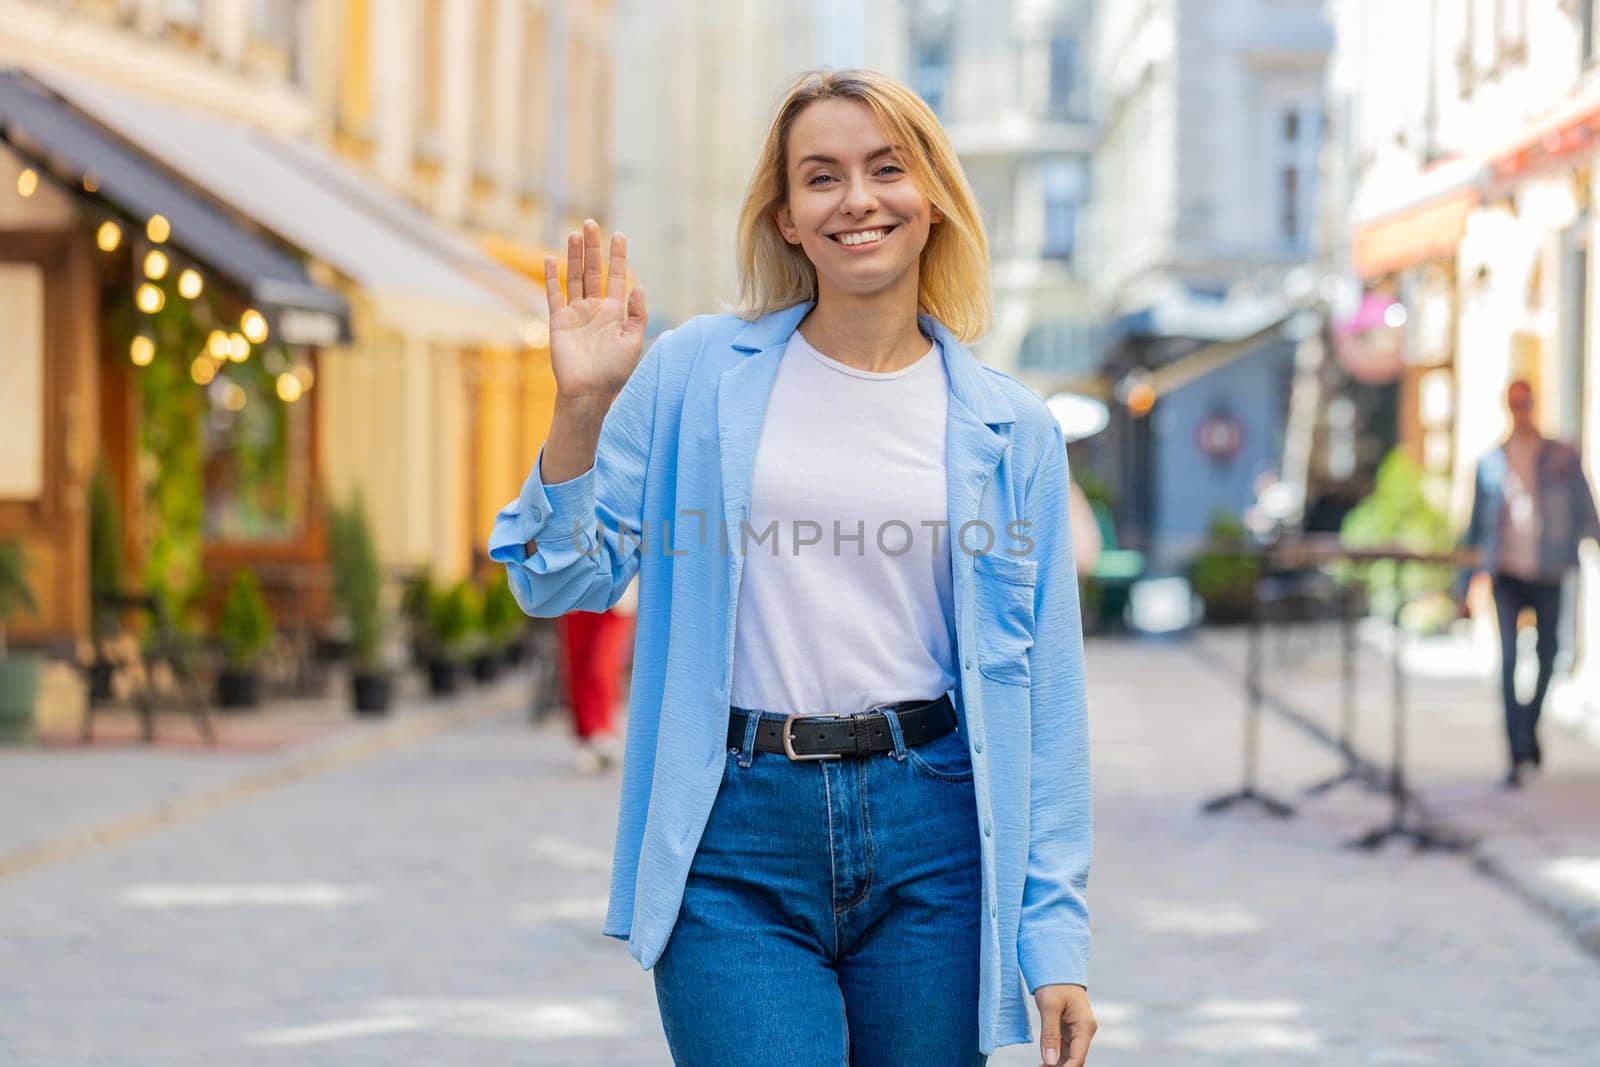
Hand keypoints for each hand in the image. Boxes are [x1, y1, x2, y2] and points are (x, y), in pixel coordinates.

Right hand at [544, 219, 647, 404]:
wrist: (588, 391)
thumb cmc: (613, 371)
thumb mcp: (633, 342)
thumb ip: (637, 314)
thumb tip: (640, 286)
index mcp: (615, 312)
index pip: (617, 277)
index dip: (618, 256)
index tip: (619, 235)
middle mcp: (595, 309)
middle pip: (593, 271)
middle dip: (593, 248)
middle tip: (592, 223)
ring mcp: (576, 313)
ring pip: (574, 277)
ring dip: (574, 256)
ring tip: (575, 233)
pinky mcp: (558, 321)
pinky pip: (554, 295)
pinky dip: (551, 277)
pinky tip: (550, 259)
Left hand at [1036, 984, 1095, 1066]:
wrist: (1057, 966)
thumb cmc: (1055, 982)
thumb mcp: (1049, 1006)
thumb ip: (1049, 1035)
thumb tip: (1050, 1060)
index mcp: (1084, 1026)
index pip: (1078, 1058)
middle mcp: (1084, 1031)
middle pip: (1074, 1059)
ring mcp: (1078, 1030)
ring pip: (1069, 1055)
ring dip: (1056, 1064)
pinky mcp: (1070, 1028)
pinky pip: (1065, 1048)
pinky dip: (1055, 1056)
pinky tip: (1043, 1063)